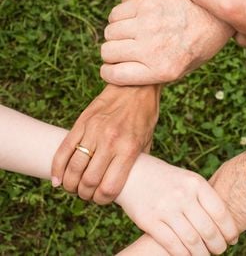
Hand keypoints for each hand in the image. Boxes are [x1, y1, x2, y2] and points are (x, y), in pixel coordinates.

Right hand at [51, 85, 159, 203]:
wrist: (135, 86)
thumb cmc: (144, 116)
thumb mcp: (147, 141)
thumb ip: (136, 163)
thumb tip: (127, 183)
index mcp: (128, 149)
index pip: (109, 187)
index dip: (102, 200)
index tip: (102, 200)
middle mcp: (110, 142)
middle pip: (88, 181)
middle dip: (85, 194)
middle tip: (87, 194)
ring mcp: (93, 131)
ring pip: (73, 168)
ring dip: (70, 184)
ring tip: (73, 187)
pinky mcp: (81, 123)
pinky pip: (63, 149)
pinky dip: (57, 168)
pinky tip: (57, 179)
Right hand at [100, 0, 233, 85]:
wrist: (214, 16)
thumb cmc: (198, 46)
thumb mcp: (182, 70)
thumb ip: (154, 74)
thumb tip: (123, 75)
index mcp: (162, 71)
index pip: (115, 75)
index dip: (109, 73)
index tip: (112, 69)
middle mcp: (152, 49)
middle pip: (108, 52)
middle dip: (111, 54)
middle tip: (122, 52)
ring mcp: (148, 25)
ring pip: (110, 32)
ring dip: (115, 36)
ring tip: (128, 36)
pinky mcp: (147, 4)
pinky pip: (116, 14)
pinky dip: (117, 19)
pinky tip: (130, 22)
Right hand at [115, 154, 238, 255]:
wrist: (132, 173)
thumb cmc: (167, 179)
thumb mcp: (188, 180)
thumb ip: (204, 198)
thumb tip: (225, 223)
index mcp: (196, 183)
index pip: (220, 212)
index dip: (229, 230)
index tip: (232, 239)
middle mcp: (182, 195)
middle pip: (208, 229)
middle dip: (218, 245)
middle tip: (220, 250)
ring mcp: (165, 208)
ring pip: (192, 241)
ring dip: (202, 254)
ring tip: (205, 255)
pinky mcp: (149, 221)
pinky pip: (172, 244)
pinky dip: (184, 255)